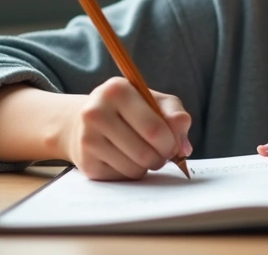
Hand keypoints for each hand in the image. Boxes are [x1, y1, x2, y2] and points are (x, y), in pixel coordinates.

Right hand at [57, 77, 192, 180]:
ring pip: (134, 169)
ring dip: (147, 166)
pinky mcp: (86, 163)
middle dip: (161, 158)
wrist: (84, 122)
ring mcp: (87, 139)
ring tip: (143, 153)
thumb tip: (184, 146)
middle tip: (162, 153)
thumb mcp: (154, 101)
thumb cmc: (128, 110)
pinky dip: (131, 172)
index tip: (173, 144)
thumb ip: (174, 115)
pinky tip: (125, 158)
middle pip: (145, 153)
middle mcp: (96, 112)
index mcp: (117, 90)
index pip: (154, 129)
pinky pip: (122, 177)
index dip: (171, 143)